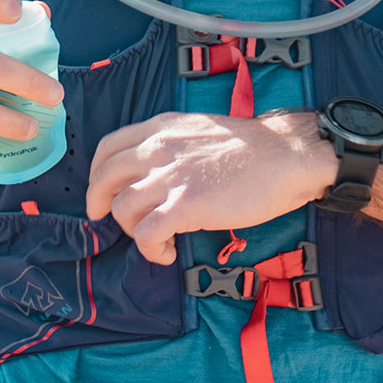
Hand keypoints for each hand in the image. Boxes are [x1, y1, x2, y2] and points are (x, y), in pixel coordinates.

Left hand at [86, 110, 337, 264]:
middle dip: (100, 203)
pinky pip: (147, 234)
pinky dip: (150, 249)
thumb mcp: (198, 130)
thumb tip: (152, 171)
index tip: (102, 190)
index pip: (108, 148)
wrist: (285, 155)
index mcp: (161, 129)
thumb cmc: (250, 148)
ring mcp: (170, 177)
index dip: (97, 173)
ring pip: (123, 209)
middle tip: (105, 219)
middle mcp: (158, 149)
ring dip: (132, 230)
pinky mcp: (185, 206)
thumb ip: (170, 145)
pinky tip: (166, 253)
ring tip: (155, 239)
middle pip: (105, 179)